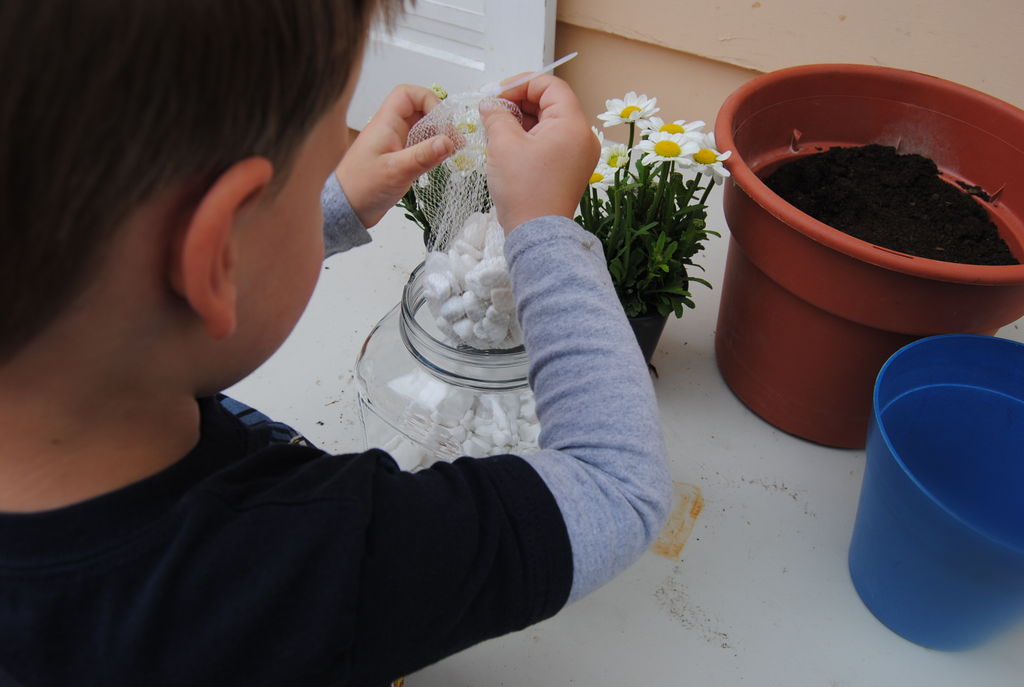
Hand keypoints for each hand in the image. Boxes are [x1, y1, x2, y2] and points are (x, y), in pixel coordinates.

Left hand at [336, 85, 453, 226]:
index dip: (429, 101)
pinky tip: (441, 160)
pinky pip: (420, 145)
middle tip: (453, 140)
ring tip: (453, 151)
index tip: (442, 123)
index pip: (408, 95)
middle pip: (419, 109)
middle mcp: (391, 129)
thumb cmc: (362, 188)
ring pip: (422, 128)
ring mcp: (395, 143)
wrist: (347, 209)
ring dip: (439, 136)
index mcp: (385, 123)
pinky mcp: (399, 158)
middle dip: (439, 121)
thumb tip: (448, 141)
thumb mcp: (396, 171)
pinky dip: (433, 149)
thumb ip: (423, 155)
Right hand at [479, 75, 598, 232]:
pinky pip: (552, 141)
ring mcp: (579, 154)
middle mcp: (582, 136)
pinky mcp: (571, 168)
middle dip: (519, 103)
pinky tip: (509, 144)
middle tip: (493, 111)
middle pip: (551, 103)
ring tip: (497, 129)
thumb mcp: (503, 144)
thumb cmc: (524, 190)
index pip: (550, 86)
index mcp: (572, 124)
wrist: (536, 233)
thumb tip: (491, 105)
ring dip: (523, 120)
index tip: (496, 95)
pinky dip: (531, 137)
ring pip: (550, 122)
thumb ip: (497, 115)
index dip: (520, 84)